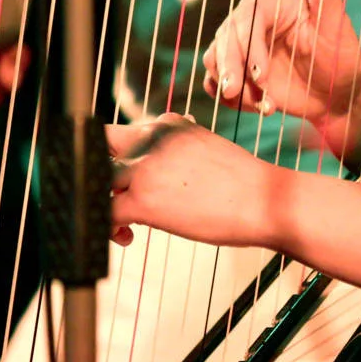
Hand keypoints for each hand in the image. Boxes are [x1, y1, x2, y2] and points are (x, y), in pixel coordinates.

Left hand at [107, 115, 285, 248]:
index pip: (122, 133)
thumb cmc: (244, 182)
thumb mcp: (207, 146)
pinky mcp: (143, 200)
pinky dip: (106, 227)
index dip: (115, 155)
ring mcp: (144, 169)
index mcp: (167, 125)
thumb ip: (178, 144)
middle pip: (99, 146)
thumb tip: (167, 146)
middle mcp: (151, 140)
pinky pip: (102, 212)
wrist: (266, 200)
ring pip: (94, 177)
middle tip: (112, 196)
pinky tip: (127, 236)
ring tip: (121, 220)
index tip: (124, 178)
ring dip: (100, 198)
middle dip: (98, 171)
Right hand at [202, 0, 360, 130]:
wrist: (338, 94)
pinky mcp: (238, 72)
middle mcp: (254, 21)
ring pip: (214, 59)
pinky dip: (230, 99)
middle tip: (240, 94)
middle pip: (224, 38)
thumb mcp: (335, 23)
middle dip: (230, 69)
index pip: (247, 17)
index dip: (249, 46)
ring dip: (231, 86)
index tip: (261, 74)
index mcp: (274, 2)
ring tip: (263, 105)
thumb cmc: (341, 56)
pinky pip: (216, 82)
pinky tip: (256, 107)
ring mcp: (243, 48)